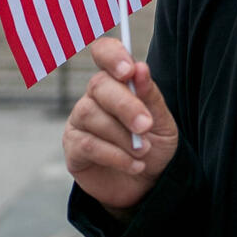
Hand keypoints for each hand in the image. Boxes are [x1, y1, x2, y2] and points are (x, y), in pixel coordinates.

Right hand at [63, 36, 179, 220]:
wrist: (147, 184)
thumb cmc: (154, 146)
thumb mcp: (162, 122)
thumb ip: (151, 96)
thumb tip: (140, 68)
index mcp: (117, 82)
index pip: (104, 52)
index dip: (112, 55)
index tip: (129, 70)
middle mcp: (94, 97)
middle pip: (99, 85)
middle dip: (126, 105)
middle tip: (146, 126)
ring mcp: (79, 121)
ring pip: (91, 115)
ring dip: (122, 135)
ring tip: (144, 152)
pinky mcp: (73, 148)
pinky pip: (87, 144)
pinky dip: (115, 155)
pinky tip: (134, 164)